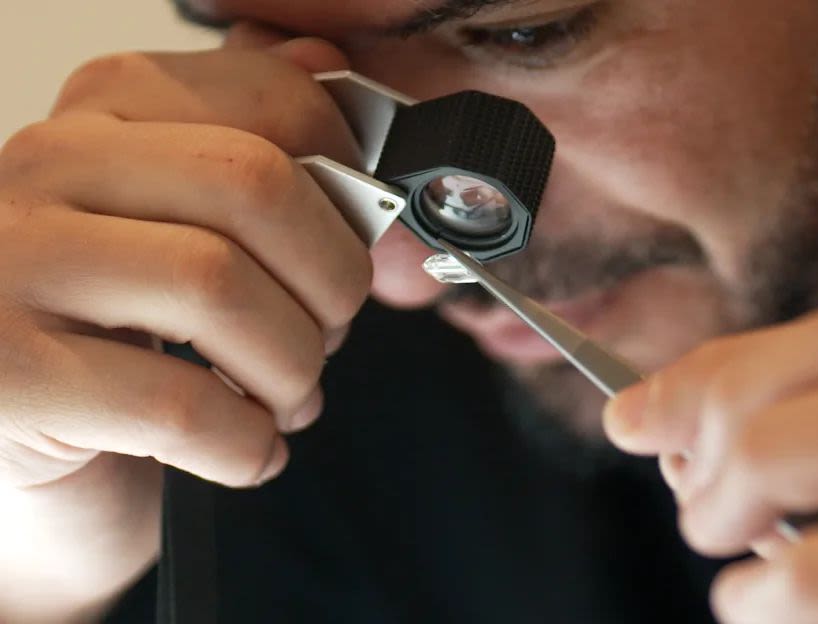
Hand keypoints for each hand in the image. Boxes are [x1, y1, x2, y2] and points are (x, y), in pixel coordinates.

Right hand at [0, 26, 371, 620]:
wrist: (26, 461)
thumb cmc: (116, 342)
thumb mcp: (187, 229)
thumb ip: (250, 142)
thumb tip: (323, 63)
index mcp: (102, 116)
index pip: (269, 98)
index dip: (349, 177)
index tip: (357, 234)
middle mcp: (42, 171)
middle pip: (254, 185)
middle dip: (332, 277)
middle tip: (332, 329)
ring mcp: (11, 270)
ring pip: (220, 288)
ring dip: (293, 366)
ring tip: (287, 395)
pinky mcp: (10, 379)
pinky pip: (181, 406)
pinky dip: (247, 444)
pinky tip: (247, 448)